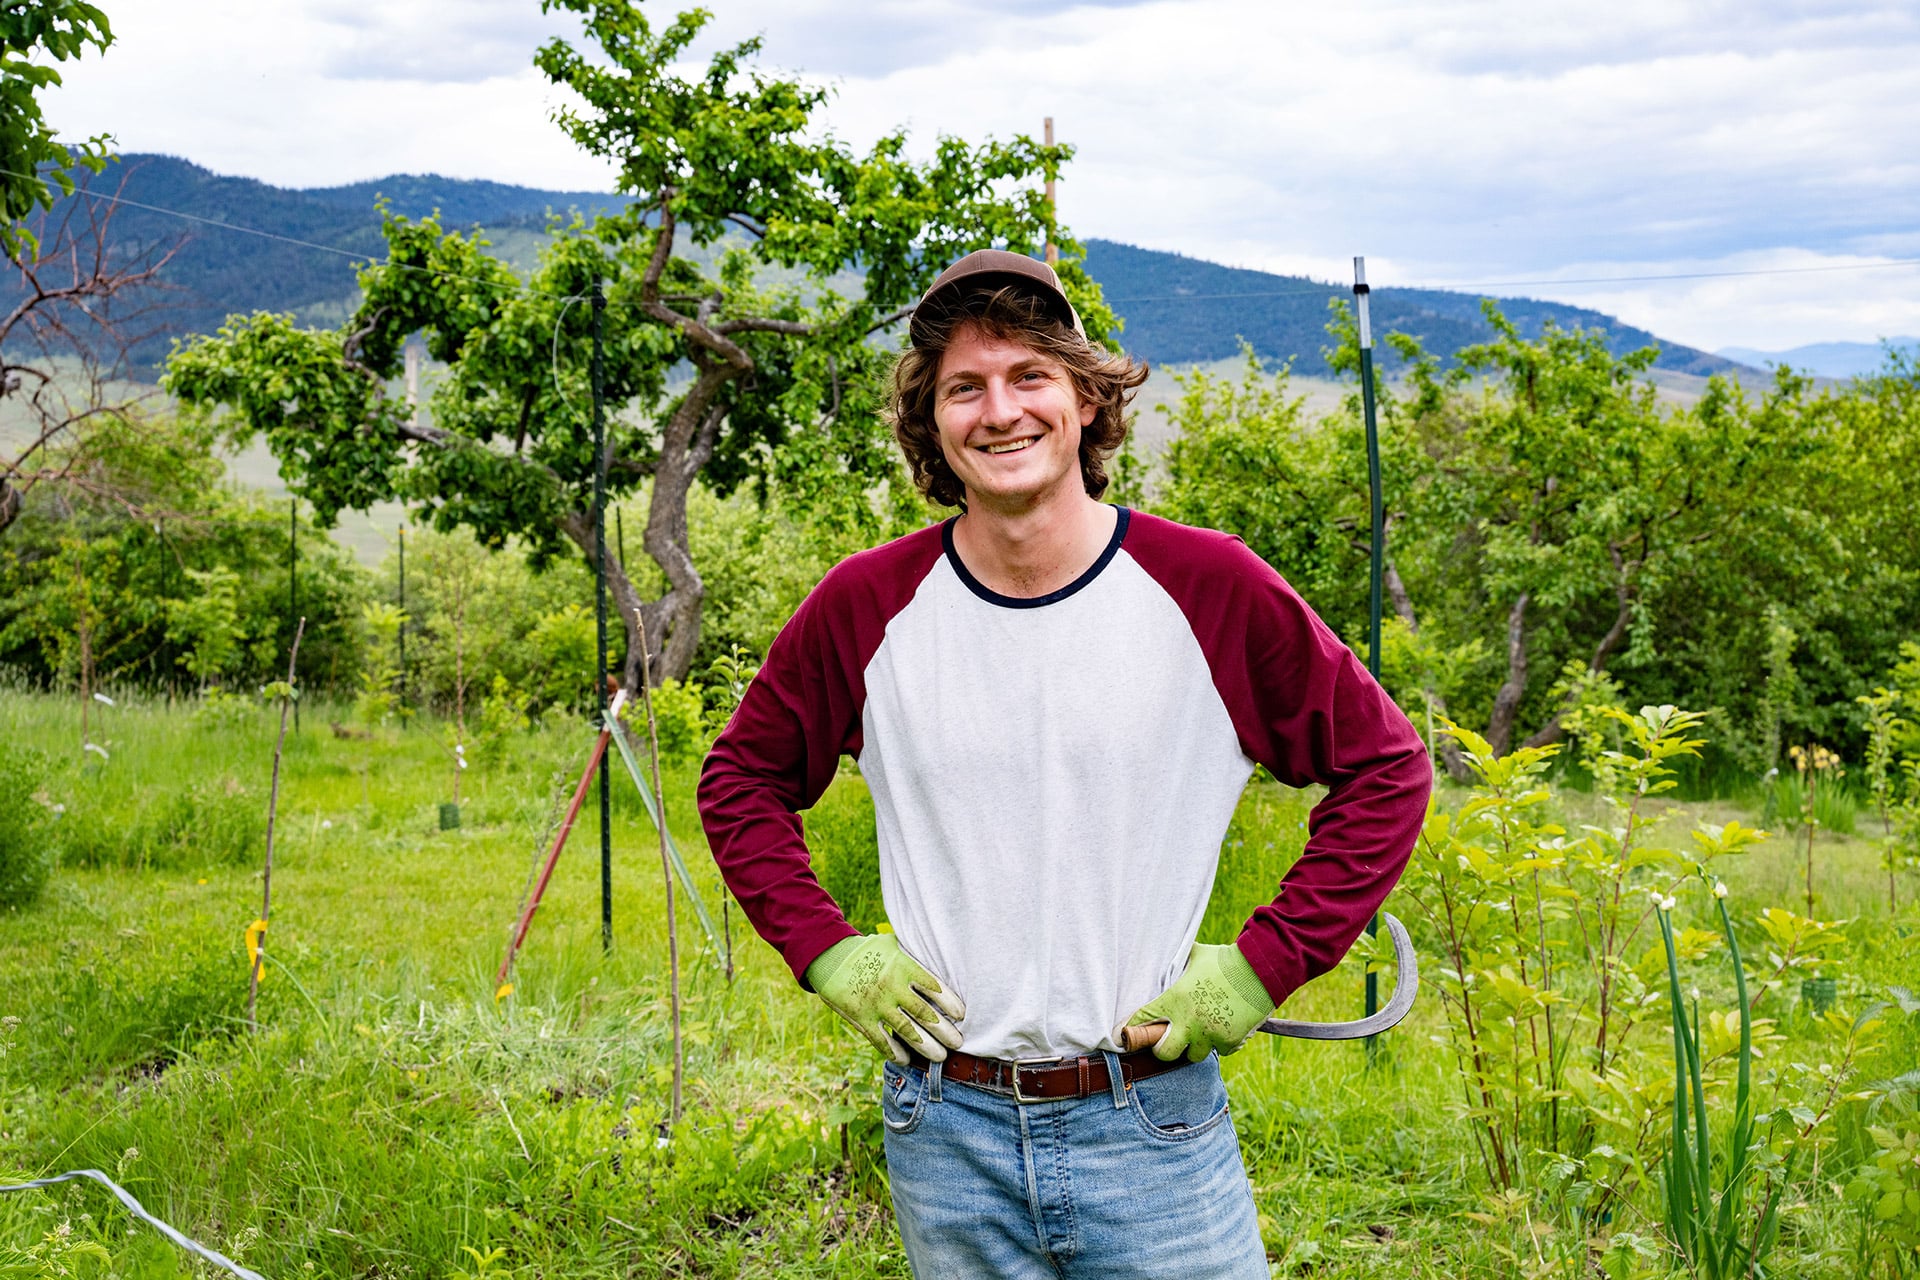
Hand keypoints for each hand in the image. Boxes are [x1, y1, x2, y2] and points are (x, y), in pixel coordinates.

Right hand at [806, 934, 965, 1064]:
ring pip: (907, 1031)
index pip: (934, 987)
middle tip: (959, 1042)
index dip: (950, 1003)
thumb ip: (914, 956)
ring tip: (940, 1056)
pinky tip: (906, 1059)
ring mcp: (876, 1004)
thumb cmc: (867, 950)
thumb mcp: (892, 945)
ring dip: (926, 1046)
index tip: (961, 1014)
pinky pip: (881, 1040)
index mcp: (903, 966)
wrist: (830, 958)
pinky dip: (895, 1051)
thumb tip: (941, 958)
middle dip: (944, 1031)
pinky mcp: (861, 1018)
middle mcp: (892, 987)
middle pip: (925, 1014)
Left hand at [1116, 943, 1273, 1062]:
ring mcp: (1210, 1034)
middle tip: (1169, 1039)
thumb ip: (1178, 960)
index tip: (1130, 1032)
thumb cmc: (1225, 958)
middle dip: (1165, 1048)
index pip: (1143, 1019)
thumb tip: (1165, 951)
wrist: (1261, 968)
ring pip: (1194, 1055)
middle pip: (1164, 1053)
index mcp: (1175, 999)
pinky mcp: (1230, 1041)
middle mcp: (1189, 1021)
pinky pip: (1221, 1051)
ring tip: (1200, 1031)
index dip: (1134, 1027)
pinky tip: (1224, 1028)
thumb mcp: (1195, 955)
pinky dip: (1221, 1043)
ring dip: (1195, 1045)